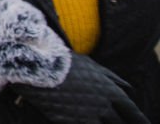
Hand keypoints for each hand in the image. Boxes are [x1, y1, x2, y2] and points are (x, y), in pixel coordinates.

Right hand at [12, 53, 148, 123]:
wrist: (38, 67)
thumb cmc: (64, 62)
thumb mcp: (91, 65)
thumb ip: (111, 77)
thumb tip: (130, 89)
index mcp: (110, 90)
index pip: (131, 110)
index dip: (139, 119)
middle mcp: (103, 105)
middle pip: (120, 122)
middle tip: (121, 123)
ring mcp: (88, 115)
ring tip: (98, 119)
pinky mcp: (73, 122)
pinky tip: (82, 121)